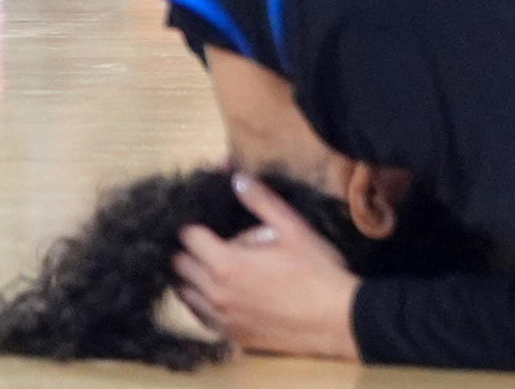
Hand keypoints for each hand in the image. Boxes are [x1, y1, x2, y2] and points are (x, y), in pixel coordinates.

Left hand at [169, 175, 362, 360]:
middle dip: (189, 250)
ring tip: (211, 267)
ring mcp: (221, 319)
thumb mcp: (293, 228)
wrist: (333, 318)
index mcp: (227, 263)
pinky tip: (220, 295)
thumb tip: (237, 179)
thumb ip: (261, 201)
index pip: (190, 238)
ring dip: (191, 278)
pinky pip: (200, 318)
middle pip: (181, 266)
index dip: (193, 225)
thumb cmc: (316, 270)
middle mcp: (215, 293)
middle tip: (208, 242)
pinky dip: (201, 303)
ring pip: (186, 295)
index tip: (202, 221)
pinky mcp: (231, 336)